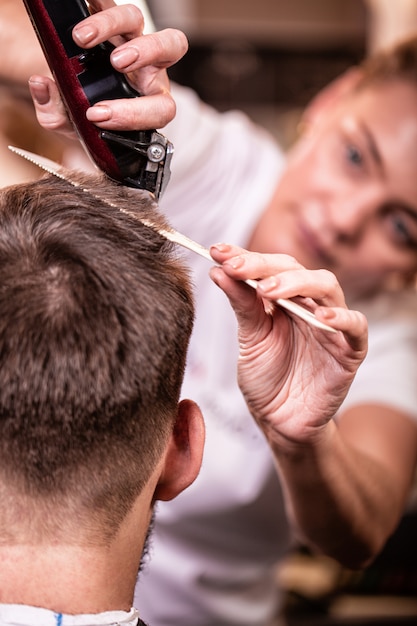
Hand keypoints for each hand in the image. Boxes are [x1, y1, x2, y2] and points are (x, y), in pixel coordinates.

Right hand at [28, 0, 187, 134]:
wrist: (75, 95)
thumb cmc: (83, 112)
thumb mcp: (70, 124)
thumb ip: (57, 115)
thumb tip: (42, 85)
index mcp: (149, 103)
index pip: (160, 109)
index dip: (134, 114)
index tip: (96, 114)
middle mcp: (147, 69)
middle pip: (170, 48)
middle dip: (145, 53)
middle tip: (116, 62)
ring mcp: (129, 41)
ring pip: (136, 20)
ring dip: (111, 24)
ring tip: (81, 38)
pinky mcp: (109, 22)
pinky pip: (107, 3)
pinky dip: (96, 2)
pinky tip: (81, 5)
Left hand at [209, 244, 367, 449]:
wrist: (280, 422)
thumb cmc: (266, 379)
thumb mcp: (250, 339)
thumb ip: (241, 305)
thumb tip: (218, 270)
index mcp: (284, 299)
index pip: (270, 267)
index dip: (245, 256)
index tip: (218, 252)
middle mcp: (309, 305)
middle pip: (297, 269)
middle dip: (265, 265)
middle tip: (237, 268)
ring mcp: (331, 325)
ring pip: (327, 286)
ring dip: (298, 282)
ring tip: (267, 289)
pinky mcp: (350, 350)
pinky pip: (356, 326)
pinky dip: (342, 317)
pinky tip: (320, 315)